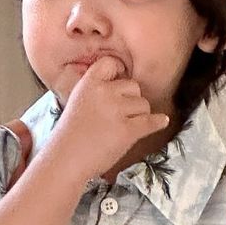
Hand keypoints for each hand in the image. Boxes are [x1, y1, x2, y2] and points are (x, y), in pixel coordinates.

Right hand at [50, 54, 169, 182]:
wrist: (65, 161)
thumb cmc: (70, 137)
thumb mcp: (77, 103)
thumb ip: (96, 91)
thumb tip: (123, 88)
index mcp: (88, 84)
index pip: (111, 63)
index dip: (118, 71)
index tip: (120, 82)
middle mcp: (104, 93)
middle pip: (134, 86)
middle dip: (131, 100)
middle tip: (119, 115)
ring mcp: (116, 111)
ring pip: (144, 104)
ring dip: (139, 115)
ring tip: (123, 128)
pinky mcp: (127, 130)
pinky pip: (151, 121)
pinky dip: (157, 123)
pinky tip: (160, 122)